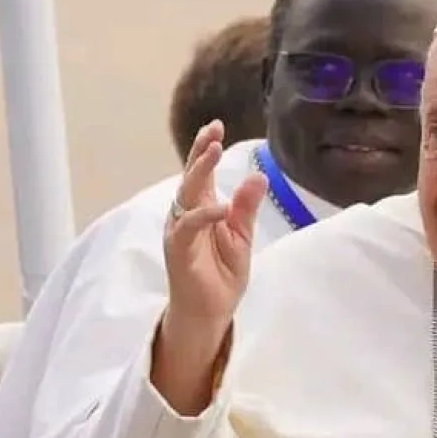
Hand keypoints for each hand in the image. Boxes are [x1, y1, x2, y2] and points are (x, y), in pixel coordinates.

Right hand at [163, 120, 266, 330]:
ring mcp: (180, 231)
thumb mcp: (241, 237)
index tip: (216, 126)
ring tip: (214, 150)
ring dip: (199, 171)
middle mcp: (186, 214)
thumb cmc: (221, 274)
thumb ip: (246, 208)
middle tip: (213, 130)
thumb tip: (258, 175)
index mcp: (201, 208)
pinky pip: (189, 226)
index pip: (202, 172)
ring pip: (185, 194)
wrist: (210, 311)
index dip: (206, 149)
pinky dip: (204, 214)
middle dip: (200, 151)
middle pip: (191, 176)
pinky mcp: (178, 250)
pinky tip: (221, 206)